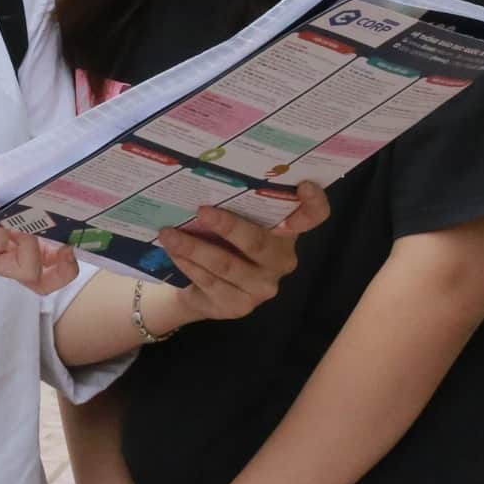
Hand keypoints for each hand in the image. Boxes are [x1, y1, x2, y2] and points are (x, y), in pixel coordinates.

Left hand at [0, 151, 78, 294]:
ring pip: (32, 273)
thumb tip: (52, 188)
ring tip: (25, 219)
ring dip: (39, 244)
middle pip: (47, 280)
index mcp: (12, 234)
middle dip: (66, 263)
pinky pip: (0, 248)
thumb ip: (21, 184)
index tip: (77, 229)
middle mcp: (3, 250)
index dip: (71, 252)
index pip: (52, 260)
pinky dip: (6, 228)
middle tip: (63, 241)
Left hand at [157, 186, 329, 322]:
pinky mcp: (239, 306)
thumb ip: (237, 206)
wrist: (202, 290)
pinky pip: (211, 281)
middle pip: (259, 243)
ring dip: (194, 247)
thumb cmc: (222, 243)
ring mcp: (262, 287)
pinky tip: (174, 252)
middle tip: (201, 210)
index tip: (303, 186)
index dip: (314, 203)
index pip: (313, 217)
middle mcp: (282, 261)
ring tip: (169, 233)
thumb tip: (211, 177)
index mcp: (287, 233)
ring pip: (227, 265)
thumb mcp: (234, 222)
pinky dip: (188, 264)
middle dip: (228, 226)